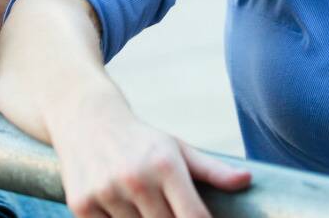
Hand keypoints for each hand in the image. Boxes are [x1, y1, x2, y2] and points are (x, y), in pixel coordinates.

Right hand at [47, 94, 250, 217]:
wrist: (86, 119)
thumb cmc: (141, 140)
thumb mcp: (177, 149)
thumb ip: (212, 170)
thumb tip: (246, 181)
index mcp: (166, 165)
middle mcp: (136, 178)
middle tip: (166, 208)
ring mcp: (106, 192)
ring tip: (143, 206)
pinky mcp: (81, 204)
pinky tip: (120, 209)